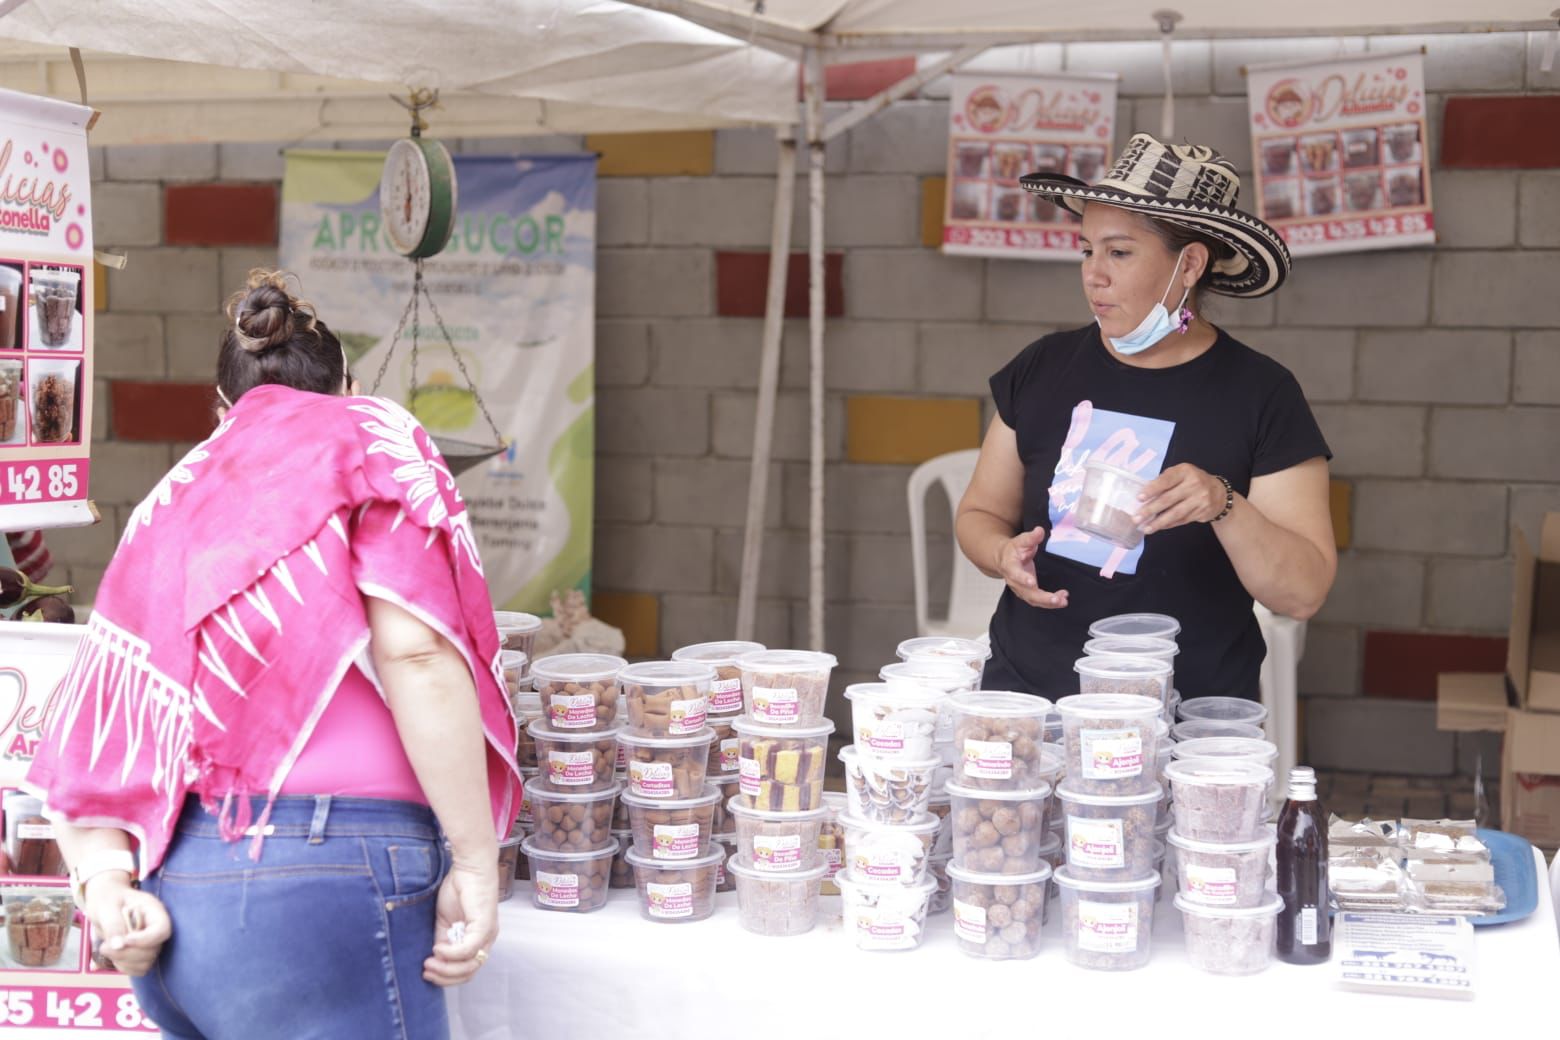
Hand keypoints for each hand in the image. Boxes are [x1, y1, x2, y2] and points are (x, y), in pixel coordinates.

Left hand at [84, 876, 170, 976]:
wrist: (105, 901)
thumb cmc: (108, 899)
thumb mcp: (106, 906)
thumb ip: (113, 924)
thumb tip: (118, 945)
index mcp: (154, 911)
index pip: (161, 930)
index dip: (145, 939)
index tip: (123, 940)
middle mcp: (156, 929)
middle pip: (152, 950)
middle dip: (127, 953)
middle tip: (104, 946)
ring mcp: (151, 943)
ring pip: (145, 963)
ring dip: (123, 961)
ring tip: (107, 947)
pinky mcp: (142, 954)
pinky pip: (138, 969)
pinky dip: (123, 966)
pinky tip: (113, 955)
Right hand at [424, 856, 498, 986]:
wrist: (468, 867)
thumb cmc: (458, 889)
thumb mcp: (445, 921)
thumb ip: (442, 940)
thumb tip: (433, 960)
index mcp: (477, 941)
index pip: (466, 971)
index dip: (446, 976)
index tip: (427, 972)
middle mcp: (486, 940)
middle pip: (469, 973)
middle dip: (445, 977)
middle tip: (426, 971)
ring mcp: (488, 934)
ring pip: (470, 965)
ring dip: (447, 969)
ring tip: (429, 962)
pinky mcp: (485, 925)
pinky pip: (470, 948)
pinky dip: (452, 954)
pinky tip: (438, 948)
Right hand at [994, 527, 1068, 608]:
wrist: (1005, 558)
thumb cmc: (1014, 549)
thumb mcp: (1021, 540)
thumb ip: (1031, 537)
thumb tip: (1040, 531)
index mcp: (1010, 566)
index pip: (1015, 574)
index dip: (1023, 579)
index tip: (1032, 582)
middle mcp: (1014, 581)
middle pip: (1027, 592)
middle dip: (1042, 597)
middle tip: (1055, 599)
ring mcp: (1021, 589)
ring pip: (1034, 600)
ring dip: (1048, 602)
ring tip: (1063, 601)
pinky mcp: (1028, 593)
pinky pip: (1039, 601)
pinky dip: (1050, 602)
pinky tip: (1062, 599)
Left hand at [1135, 464, 1228, 533]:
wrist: (1219, 493)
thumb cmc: (1192, 481)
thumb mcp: (1181, 474)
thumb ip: (1165, 481)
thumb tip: (1144, 495)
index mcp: (1185, 471)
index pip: (1166, 480)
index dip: (1152, 489)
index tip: (1139, 498)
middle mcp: (1194, 484)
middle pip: (1168, 499)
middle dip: (1150, 510)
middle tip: (1136, 518)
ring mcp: (1200, 499)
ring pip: (1175, 513)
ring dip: (1158, 522)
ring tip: (1145, 528)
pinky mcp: (1202, 512)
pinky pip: (1181, 520)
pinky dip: (1168, 525)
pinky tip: (1158, 527)